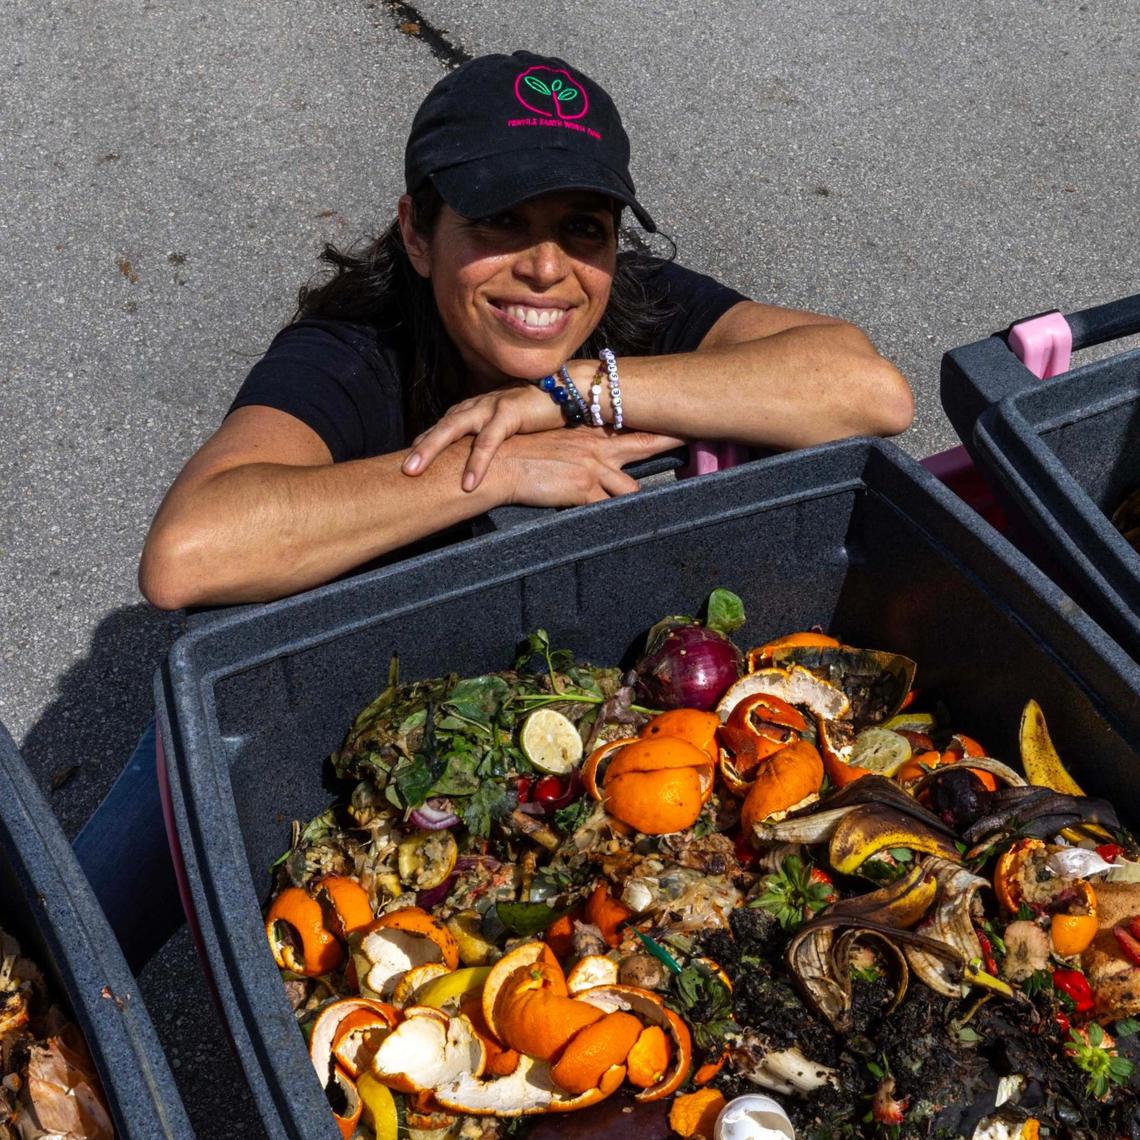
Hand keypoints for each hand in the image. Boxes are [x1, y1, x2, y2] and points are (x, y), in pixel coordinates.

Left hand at [402, 383, 562, 489]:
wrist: (570, 389)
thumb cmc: (541, 412)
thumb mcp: (511, 426)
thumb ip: (493, 437)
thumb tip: (481, 458)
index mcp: (476, 408)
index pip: (443, 425)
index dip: (424, 442)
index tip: (408, 461)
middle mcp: (478, 404)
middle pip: (440, 426)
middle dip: (418, 447)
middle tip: (401, 469)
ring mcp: (491, 406)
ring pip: (453, 429)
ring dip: (431, 449)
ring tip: (415, 471)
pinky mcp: (509, 413)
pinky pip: (488, 441)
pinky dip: (477, 462)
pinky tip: (469, 483)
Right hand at [488, 428, 685, 508]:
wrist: (500, 465)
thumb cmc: (520, 453)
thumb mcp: (554, 442)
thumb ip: (577, 447)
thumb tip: (590, 458)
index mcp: (590, 433)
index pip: (631, 426)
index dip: (657, 426)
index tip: (680, 421)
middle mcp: (597, 447)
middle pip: (645, 445)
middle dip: (671, 441)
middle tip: (694, 436)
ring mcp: (592, 469)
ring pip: (631, 488)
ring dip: (631, 500)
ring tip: (653, 508)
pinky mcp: (583, 491)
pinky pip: (608, 510)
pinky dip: (613, 520)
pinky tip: (623, 526)